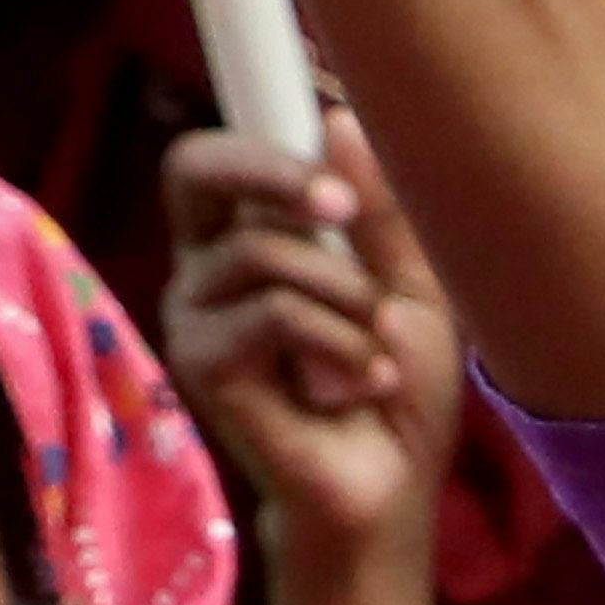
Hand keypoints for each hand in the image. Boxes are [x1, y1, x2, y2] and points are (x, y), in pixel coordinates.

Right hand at [162, 107, 465, 561]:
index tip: (333, 138)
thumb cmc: (395, 383)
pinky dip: (338, 345)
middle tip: (344, 211)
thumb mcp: (409, 284)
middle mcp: (207, 267)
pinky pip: (272, 315)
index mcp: (250, 236)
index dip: (261, 136)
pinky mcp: (200, 365)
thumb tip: (337, 120)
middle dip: (278, 174)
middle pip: (195, 168)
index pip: (218, 156)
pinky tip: (358, 385)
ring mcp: (195, 315)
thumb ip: (378, 213)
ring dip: (348, 299)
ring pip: (264, 252)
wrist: (390, 485)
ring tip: (376, 352)